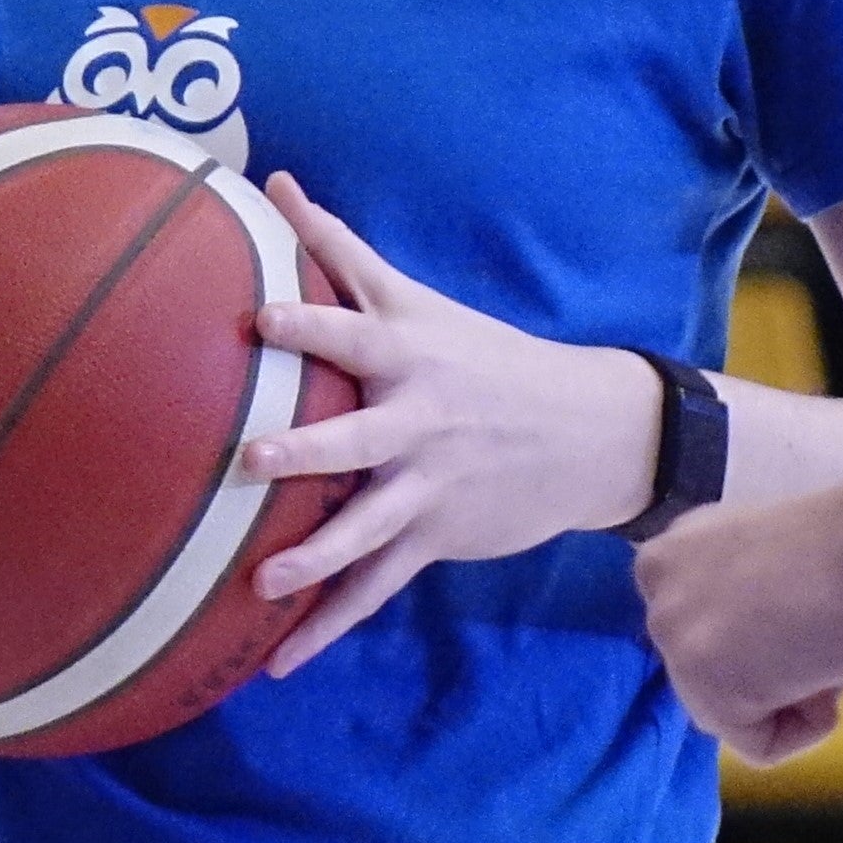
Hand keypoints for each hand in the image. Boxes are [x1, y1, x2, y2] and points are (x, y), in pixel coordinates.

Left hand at [236, 174, 664, 673]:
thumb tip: (272, 179)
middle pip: (356, 436)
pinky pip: (374, 588)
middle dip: (307, 449)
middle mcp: (418, 419)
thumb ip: (337, 247)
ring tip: (262, 582)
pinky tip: (276, 663)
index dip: (309, 324)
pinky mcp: (436, 536)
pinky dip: (326, 626)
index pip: (354, 332)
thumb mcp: (420, 299)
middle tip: (251, 457)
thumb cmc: (484, 357)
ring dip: (315, 556)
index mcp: (410, 355)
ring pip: (367, 526)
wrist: (591, 434)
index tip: (259, 318)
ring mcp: (429, 485)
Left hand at [634, 472, 842, 762]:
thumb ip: (746, 601)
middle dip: (774, 668)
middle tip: (823, 626)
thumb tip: (765, 657)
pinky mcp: (706, 688)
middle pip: (711, 677)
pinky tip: (829, 668)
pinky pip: (761, 747)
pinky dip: (808, 727)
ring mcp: (675, 637)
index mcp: (679, 549)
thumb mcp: (774, 561)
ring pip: (733, 716)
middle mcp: (659, 586)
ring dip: (792, 694)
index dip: (764, 638)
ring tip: (826, 641)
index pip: (703, 634)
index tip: (806, 609)